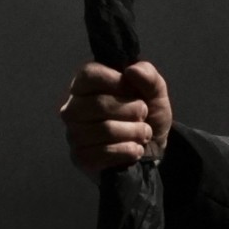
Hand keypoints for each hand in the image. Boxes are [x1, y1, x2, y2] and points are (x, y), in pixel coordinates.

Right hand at [59, 60, 172, 175]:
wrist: (153, 148)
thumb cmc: (147, 114)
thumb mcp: (155, 91)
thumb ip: (148, 76)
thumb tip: (131, 70)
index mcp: (85, 85)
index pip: (90, 74)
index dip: (117, 82)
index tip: (134, 91)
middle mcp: (73, 108)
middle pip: (99, 104)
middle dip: (133, 110)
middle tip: (144, 115)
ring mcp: (74, 134)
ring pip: (105, 129)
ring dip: (135, 132)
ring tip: (143, 133)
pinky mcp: (80, 157)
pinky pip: (104, 153)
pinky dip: (128, 151)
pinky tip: (135, 149)